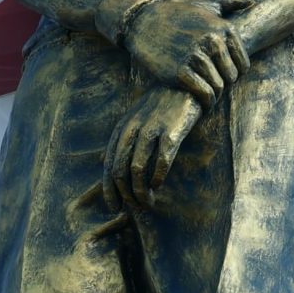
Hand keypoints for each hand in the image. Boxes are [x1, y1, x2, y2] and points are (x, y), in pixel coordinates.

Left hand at [105, 85, 203, 207]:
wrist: (185, 84)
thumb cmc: (160, 107)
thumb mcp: (136, 120)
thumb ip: (127, 142)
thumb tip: (118, 171)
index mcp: (121, 129)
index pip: (108, 166)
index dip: (110, 191)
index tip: (116, 208)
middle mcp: (132, 129)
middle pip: (120, 171)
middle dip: (126, 195)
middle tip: (137, 207)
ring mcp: (152, 129)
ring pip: (137, 169)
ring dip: (141, 191)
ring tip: (148, 202)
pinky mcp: (172, 131)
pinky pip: (161, 160)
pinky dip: (158, 177)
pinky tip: (159, 184)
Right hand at [124, 0, 247, 99]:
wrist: (142, 22)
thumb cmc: (177, 15)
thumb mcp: (204, 7)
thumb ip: (230, 3)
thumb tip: (252, 0)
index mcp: (224, 28)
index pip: (243, 64)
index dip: (234, 73)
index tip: (222, 75)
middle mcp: (213, 41)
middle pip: (231, 77)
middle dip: (223, 84)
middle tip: (212, 86)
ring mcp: (196, 56)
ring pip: (218, 87)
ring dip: (213, 95)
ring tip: (206, 95)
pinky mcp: (180, 72)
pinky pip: (204, 94)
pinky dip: (206, 102)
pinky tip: (202, 102)